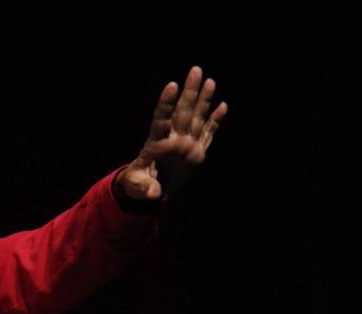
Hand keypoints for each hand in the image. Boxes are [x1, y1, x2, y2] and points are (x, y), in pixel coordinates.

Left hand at [117, 65, 228, 200]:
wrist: (151, 187)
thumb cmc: (138, 184)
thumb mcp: (138, 188)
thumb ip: (145, 189)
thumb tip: (153, 195)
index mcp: (157, 144)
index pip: (161, 120)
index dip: (166, 103)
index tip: (172, 85)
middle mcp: (173, 139)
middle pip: (182, 112)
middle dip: (190, 92)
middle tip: (195, 69)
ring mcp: (186, 143)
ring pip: (197, 117)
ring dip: (203, 100)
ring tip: (208, 80)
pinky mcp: (197, 150)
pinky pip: (208, 132)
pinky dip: (215, 120)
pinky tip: (223, 105)